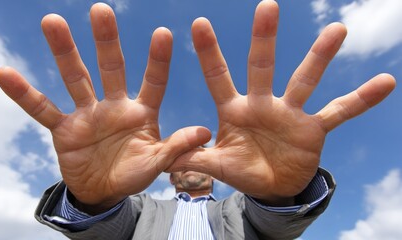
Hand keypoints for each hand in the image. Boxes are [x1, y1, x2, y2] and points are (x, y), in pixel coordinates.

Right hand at [0, 3, 209, 212]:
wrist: (104, 191)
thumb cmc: (133, 174)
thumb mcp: (157, 163)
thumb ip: (176, 148)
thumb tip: (204, 132)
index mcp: (141, 112)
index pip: (153, 81)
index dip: (157, 60)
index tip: (164, 33)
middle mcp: (114, 106)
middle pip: (110, 68)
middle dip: (107, 41)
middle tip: (102, 10)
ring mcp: (87, 114)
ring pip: (75, 78)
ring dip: (64, 52)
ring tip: (52, 21)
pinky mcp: (64, 129)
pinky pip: (42, 110)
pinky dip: (25, 94)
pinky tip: (5, 73)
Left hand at [167, 0, 395, 203]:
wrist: (272, 186)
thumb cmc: (243, 170)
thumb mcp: (219, 166)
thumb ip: (197, 160)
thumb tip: (169, 160)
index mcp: (235, 110)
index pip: (218, 76)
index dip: (208, 52)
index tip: (198, 23)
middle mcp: (262, 104)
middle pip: (262, 66)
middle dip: (264, 38)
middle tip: (266, 5)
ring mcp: (290, 113)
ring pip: (305, 80)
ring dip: (320, 57)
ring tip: (336, 30)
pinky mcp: (314, 128)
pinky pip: (340, 111)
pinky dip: (361, 99)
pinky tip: (385, 82)